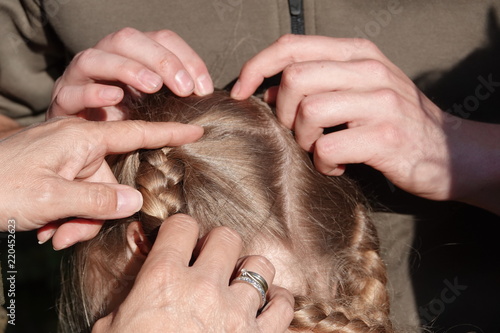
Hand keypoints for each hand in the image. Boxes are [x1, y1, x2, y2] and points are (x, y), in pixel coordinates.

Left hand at [0, 117, 202, 247]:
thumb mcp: (51, 198)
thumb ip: (97, 200)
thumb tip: (135, 201)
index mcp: (82, 138)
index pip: (136, 133)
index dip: (169, 133)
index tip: (196, 130)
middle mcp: (77, 144)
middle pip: (111, 180)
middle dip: (98, 211)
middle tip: (71, 235)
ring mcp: (64, 157)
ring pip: (93, 193)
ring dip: (78, 219)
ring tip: (53, 235)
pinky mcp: (53, 169)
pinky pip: (75, 194)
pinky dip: (67, 215)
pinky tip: (46, 230)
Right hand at [48, 28, 213, 119]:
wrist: (87, 149)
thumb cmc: (129, 125)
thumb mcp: (158, 107)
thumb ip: (176, 96)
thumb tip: (206, 96)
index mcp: (131, 55)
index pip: (161, 39)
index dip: (186, 58)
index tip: (204, 89)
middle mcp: (104, 58)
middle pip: (128, 39)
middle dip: (160, 59)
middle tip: (184, 89)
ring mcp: (79, 78)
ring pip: (96, 58)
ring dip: (127, 68)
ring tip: (153, 86)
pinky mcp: (63, 102)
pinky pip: (71, 91)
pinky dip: (93, 92)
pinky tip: (115, 97)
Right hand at [92, 214, 294, 332]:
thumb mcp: (113, 328)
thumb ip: (132, 299)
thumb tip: (141, 289)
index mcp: (164, 279)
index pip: (182, 226)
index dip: (181, 229)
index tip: (182, 240)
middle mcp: (204, 288)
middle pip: (227, 237)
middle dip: (219, 245)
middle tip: (212, 260)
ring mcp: (235, 312)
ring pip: (260, 266)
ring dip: (251, 271)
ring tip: (241, 282)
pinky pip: (282, 306)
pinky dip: (278, 302)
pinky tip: (268, 304)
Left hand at [231, 34, 457, 200]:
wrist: (452, 151)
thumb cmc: (397, 120)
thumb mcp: (360, 89)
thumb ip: (318, 83)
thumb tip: (269, 90)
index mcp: (358, 53)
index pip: (292, 45)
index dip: (256, 66)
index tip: (241, 91)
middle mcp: (369, 70)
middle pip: (294, 79)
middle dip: (283, 112)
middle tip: (299, 132)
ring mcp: (380, 102)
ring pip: (309, 112)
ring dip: (303, 139)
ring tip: (321, 150)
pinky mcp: (385, 137)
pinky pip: (328, 148)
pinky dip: (323, 164)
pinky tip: (336, 167)